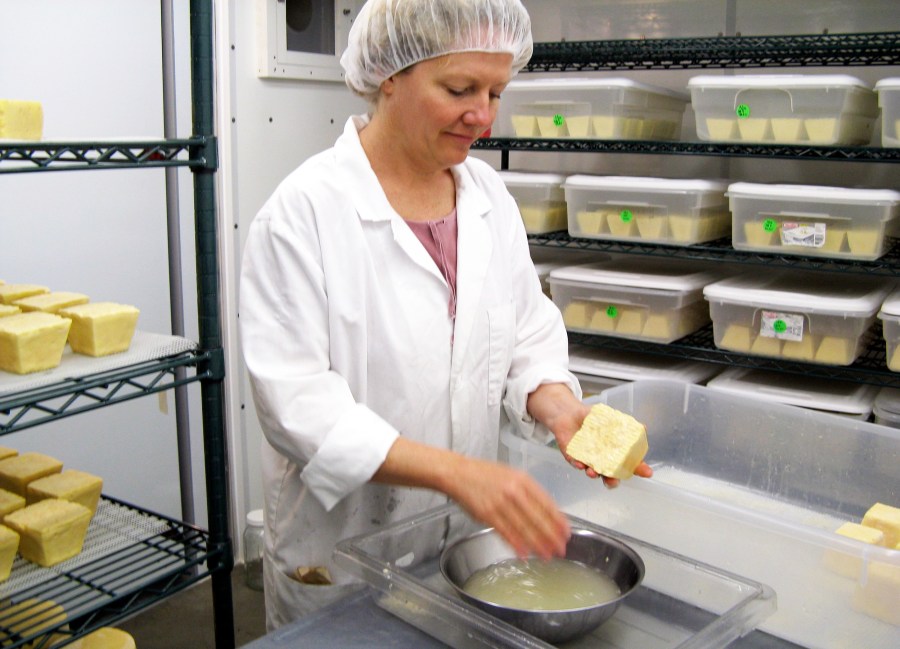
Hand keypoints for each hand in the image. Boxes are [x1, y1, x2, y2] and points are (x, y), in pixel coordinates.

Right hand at [445, 456, 570, 559]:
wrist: (458, 473)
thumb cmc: (484, 474)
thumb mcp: (511, 475)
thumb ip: (529, 491)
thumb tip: (546, 512)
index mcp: (523, 480)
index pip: (547, 504)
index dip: (559, 521)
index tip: (566, 533)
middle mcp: (514, 491)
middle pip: (538, 519)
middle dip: (551, 537)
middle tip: (560, 549)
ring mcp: (501, 503)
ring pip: (524, 529)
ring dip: (537, 545)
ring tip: (546, 555)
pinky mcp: (487, 514)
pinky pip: (506, 533)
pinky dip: (517, 545)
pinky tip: (525, 554)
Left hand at [526, 383, 652, 486]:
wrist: (568, 413)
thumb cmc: (591, 418)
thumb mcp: (609, 418)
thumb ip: (623, 424)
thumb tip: (643, 427)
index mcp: (614, 452)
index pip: (628, 463)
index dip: (639, 469)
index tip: (648, 472)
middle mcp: (602, 459)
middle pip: (610, 475)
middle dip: (612, 481)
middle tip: (613, 481)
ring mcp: (587, 460)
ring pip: (593, 473)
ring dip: (594, 475)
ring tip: (593, 473)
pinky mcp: (573, 458)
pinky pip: (576, 464)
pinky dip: (578, 465)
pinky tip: (580, 464)